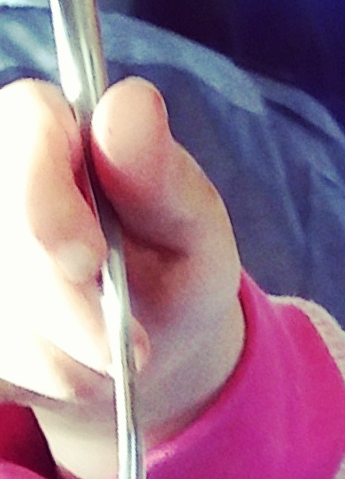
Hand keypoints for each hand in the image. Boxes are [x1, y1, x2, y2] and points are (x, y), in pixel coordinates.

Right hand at [0, 76, 243, 478]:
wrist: (145, 338)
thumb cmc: (172, 262)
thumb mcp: (192, 225)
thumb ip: (162, 177)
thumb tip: (133, 103)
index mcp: (48, 126)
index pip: (25, 126)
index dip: (46, 200)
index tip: (88, 263)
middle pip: (6, 232)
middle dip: (64, 305)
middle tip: (124, 349)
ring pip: (0, 310)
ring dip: (58, 352)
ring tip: (110, 354)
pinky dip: (36, 375)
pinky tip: (70, 366)